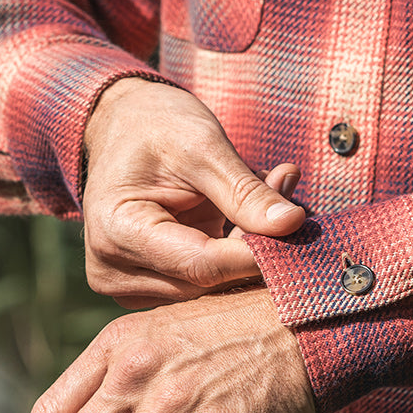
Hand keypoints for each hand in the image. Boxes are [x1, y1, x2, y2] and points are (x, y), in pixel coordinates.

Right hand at [82, 79, 304, 307]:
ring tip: (268, 191)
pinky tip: (248, 215)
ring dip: (247, 248)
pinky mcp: (148, 286)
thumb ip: (245, 192)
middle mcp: (114, 270)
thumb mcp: (204, 147)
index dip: (256, 253)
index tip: (299, 227)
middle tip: (284, 188)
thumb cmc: (156, 127)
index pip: (201, 264)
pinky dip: (232, 252)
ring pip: (210, 286)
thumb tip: (293, 224)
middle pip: (206, 280)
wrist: (123, 125)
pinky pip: (203, 282)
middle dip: (255, 244)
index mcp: (116, 231)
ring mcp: (128, 284)